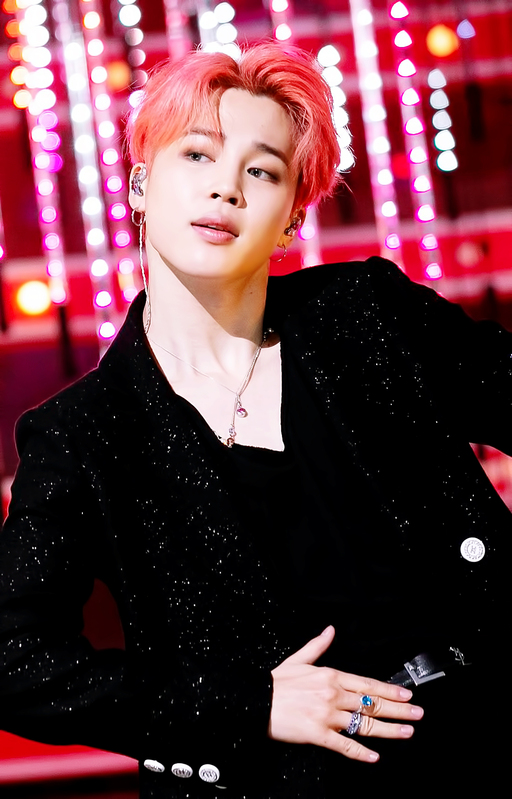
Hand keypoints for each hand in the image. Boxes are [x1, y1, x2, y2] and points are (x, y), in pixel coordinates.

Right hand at [268, 625, 423, 762]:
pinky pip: (344, 745)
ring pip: (364, 724)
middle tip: (417, 714)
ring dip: (388, 730)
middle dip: (398, 709)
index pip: (367, 684)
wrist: (254, 700)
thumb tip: (330, 630)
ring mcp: (326, 715)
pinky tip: (374, 757)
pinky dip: (361, 752)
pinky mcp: (317, 734)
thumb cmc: (275, 683)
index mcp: (330, 675)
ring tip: (406, 733)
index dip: (389, 690)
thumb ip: (318, 646)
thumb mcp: (298, 659)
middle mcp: (332, 694)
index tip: (406, 695)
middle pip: (372, 704)